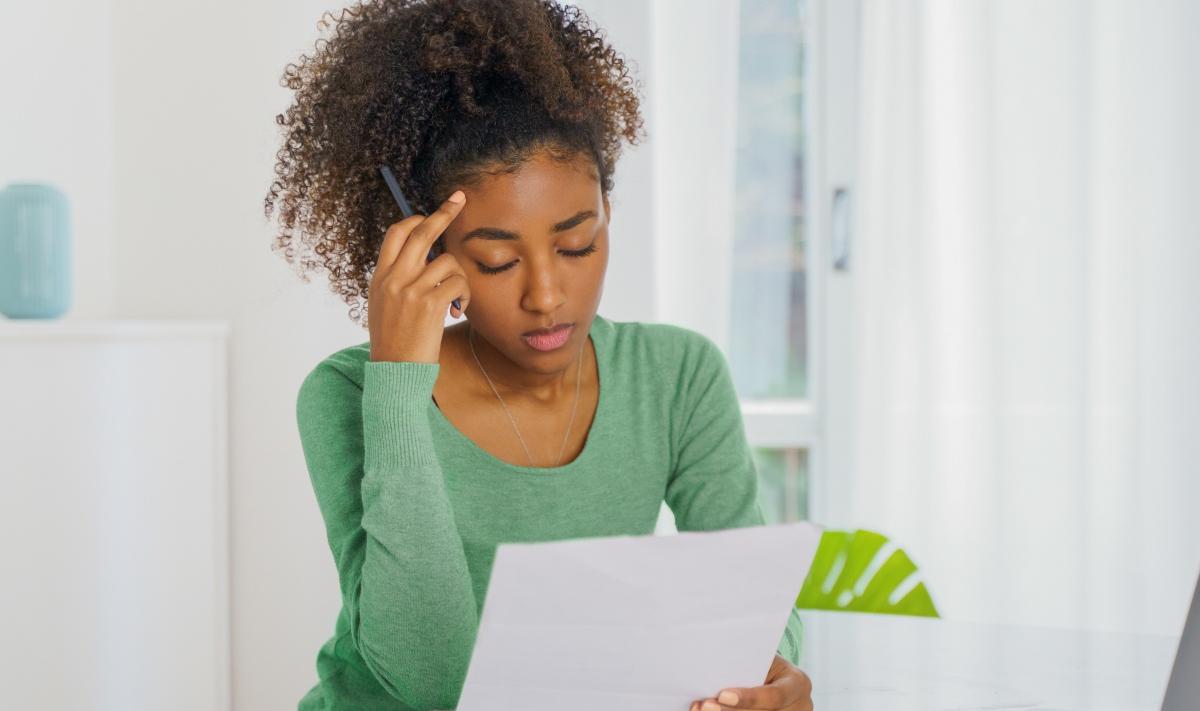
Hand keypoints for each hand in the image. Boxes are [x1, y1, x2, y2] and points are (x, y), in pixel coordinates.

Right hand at [367, 190, 469, 363]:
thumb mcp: (384, 305)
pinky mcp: (429, 304)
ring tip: (455, 300)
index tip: (431, 212)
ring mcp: (411, 289)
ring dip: (459, 279)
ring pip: (448, 262)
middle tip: (460, 199)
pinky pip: (457, 283)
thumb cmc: (394, 342)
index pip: (396, 233)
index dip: (416, 218)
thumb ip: (397, 280)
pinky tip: (457, 311)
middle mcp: (393, 278)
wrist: (394, 372)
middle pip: (422, 231)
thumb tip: (420, 259)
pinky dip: (464, 295)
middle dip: (444, 213)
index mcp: (381, 276)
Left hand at [690, 654, 812, 710]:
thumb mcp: (768, 660)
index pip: (774, 695)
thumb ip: (751, 664)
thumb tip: (716, 665)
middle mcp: (798, 706)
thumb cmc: (769, 665)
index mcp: (797, 683)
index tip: (722, 695)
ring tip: (701, 708)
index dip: (748, 698)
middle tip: (705, 705)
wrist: (784, 681)